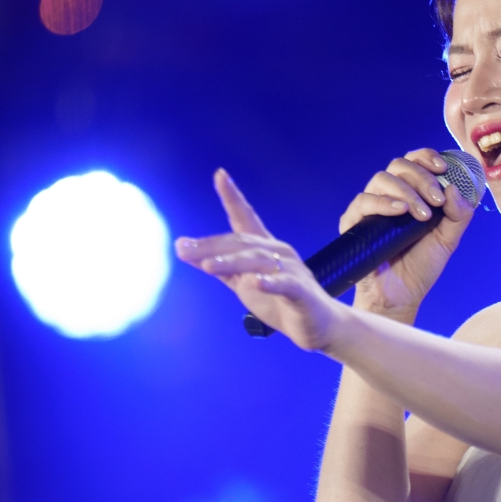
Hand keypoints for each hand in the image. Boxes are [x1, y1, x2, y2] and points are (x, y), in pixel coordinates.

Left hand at [175, 170, 337, 350]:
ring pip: (257, 261)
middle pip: (241, 243)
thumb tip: (181, 247)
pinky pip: (284, 284)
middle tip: (183, 249)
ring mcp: (291, 270)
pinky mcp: (301, 291)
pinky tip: (255, 283)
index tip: (220, 175)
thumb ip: (218, 267)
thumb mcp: (242, 283)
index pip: (245, 218)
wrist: (318, 326)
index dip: (233, 197)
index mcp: (263, 248)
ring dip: (231, 262)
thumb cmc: (279, 302)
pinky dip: (270, 283)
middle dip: (211, 246)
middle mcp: (278, 252)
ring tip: (207, 266)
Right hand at [338, 148, 473, 318]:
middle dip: (421, 178)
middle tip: (436, 200)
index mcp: (411, 193)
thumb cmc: (421, 266)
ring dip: (406, 191)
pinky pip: (363, 201)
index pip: (414, 161)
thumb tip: (454, 188)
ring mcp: (371, 208)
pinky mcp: (354, 223)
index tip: (443, 168)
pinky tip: (399, 212)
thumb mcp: (448, 239)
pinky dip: (383, 202)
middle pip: (399, 166)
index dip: (427, 157)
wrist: (400, 296)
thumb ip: (459, 215)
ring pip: (382, 179)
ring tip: (422, 214)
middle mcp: (389, 195)